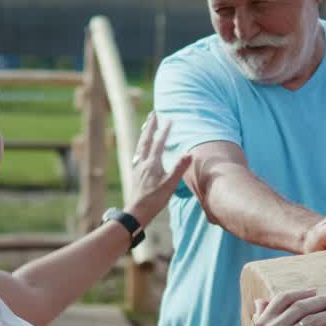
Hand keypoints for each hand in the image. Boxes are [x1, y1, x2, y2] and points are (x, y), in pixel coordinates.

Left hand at [126, 112, 191, 226]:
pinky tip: (141, 149)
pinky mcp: (136, 173)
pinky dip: (141, 146)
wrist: (137, 211)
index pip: (159, 143)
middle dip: (150, 126)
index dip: (165, 131)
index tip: (170, 119)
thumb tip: (189, 153)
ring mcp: (138, 167)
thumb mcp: (170, 185)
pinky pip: (138, 154)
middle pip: (146, 140)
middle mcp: (143, 162)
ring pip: (140, 146)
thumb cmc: (155, 200)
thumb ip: (179, 168)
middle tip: (154, 113)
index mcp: (152, 163)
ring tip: (147, 125)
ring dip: (145, 134)